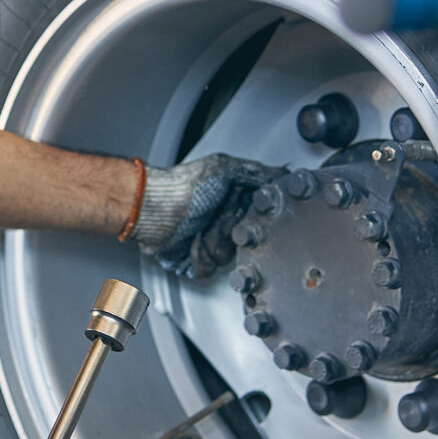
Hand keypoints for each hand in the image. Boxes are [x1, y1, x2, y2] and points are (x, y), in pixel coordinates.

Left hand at [135, 154, 280, 278]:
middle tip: (220, 219)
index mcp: (233, 203)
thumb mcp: (224, 168)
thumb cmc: (183, 187)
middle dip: (232, 231)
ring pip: (229, 258)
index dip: (257, 219)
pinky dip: (200, 257)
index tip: (251, 213)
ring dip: (214, 243)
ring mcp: (209, 243)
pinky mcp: (195, 261)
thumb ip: (257, 173)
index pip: (260, 220)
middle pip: (247, 243)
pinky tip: (192, 242)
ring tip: (201, 229)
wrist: (153, 208)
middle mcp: (224, 224)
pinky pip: (209, 270)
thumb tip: (283, 175)